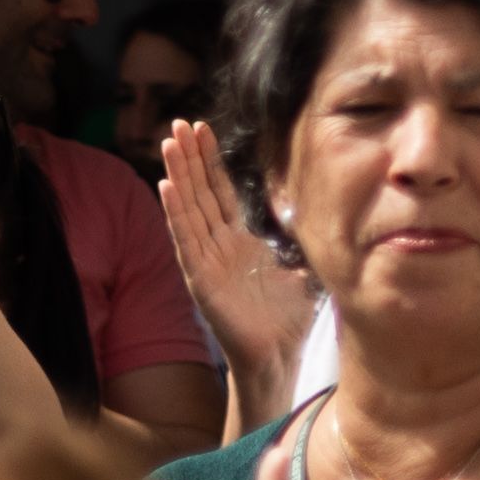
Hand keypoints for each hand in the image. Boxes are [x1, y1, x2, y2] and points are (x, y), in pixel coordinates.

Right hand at [157, 120, 313, 376]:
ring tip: (169, 143)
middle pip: (200, 192)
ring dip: (178, 175)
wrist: (279, 357)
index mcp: (239, 240)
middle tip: (178, 122)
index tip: (202, 127)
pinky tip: (166, 186)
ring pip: (189, 209)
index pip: (221, 191)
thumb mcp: (299, 267)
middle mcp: (218, 246)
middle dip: (190, 157)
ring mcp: (206, 262)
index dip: (210, 160)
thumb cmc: (287, 319)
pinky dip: (175, 213)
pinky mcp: (200, 280)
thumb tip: (313, 212)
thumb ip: (298, 240)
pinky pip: (185, 241)